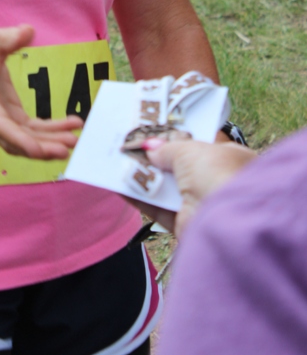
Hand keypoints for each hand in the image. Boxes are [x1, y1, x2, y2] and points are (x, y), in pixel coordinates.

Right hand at [0, 24, 81, 157]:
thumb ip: (8, 37)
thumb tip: (28, 31)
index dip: (19, 139)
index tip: (38, 150)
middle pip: (15, 139)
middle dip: (42, 146)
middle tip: (69, 145)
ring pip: (23, 139)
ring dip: (48, 143)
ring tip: (73, 139)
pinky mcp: (8, 115)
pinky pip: (28, 131)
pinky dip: (47, 132)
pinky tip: (67, 127)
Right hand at [128, 139, 255, 237]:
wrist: (227, 222)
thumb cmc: (219, 176)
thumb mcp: (190, 150)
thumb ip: (168, 148)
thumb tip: (152, 148)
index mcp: (231, 158)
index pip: (204, 143)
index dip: (181, 136)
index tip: (158, 130)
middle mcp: (219, 181)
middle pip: (183, 167)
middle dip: (160, 158)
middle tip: (136, 145)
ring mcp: (203, 203)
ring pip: (169, 188)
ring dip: (147, 177)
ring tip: (123, 161)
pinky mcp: (186, 224)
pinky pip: (159, 209)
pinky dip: (141, 198)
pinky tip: (122, 186)